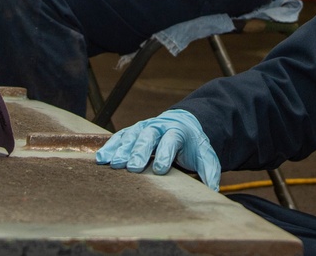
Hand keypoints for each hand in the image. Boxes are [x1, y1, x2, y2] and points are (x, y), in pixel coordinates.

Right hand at [95, 109, 220, 189]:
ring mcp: (144, 127)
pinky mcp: (133, 131)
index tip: (160, 169)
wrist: (184, 123)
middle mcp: (159, 127)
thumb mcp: (206, 155)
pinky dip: (111, 146)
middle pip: (148, 136)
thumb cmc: (193, 145)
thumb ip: (210, 171)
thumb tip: (214, 190)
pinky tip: (101, 159)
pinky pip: (120, 137)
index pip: (171, 140)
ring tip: (111, 163)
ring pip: (132, 135)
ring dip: (121, 149)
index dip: (165, 153)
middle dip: (139, 150)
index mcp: (178, 132)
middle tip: (131, 166)